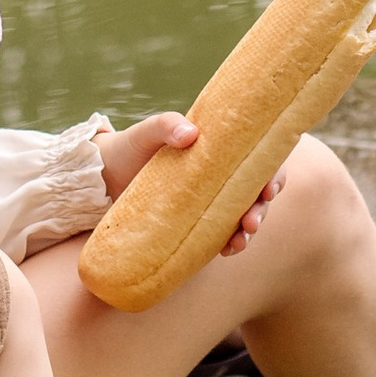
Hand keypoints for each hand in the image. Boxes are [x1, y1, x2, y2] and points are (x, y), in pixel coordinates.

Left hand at [94, 114, 287, 257]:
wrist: (101, 180)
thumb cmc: (129, 149)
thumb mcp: (146, 134)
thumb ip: (165, 126)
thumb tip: (190, 134)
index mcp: (219, 149)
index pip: (259, 158)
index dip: (274, 172)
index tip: (269, 187)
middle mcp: (220, 176)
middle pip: (257, 191)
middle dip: (262, 208)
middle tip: (252, 221)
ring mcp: (210, 201)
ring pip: (243, 215)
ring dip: (249, 230)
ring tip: (239, 242)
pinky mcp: (195, 223)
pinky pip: (221, 234)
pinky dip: (230, 243)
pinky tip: (227, 250)